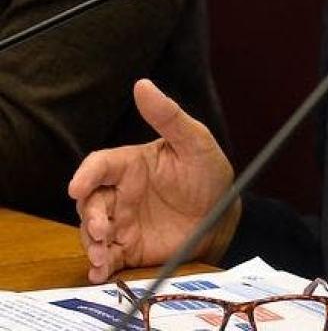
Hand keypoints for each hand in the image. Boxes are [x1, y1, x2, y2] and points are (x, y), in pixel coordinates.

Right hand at [68, 79, 235, 282]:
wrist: (223, 215)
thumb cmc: (207, 173)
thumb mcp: (195, 142)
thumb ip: (168, 116)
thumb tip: (143, 84)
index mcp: (131, 165)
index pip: (99, 166)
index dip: (85, 175)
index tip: (77, 188)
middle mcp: (120, 193)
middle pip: (90, 202)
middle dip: (89, 217)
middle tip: (102, 230)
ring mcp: (122, 221)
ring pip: (92, 231)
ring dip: (91, 243)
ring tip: (102, 254)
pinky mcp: (128, 247)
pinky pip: (106, 257)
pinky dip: (99, 265)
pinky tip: (101, 272)